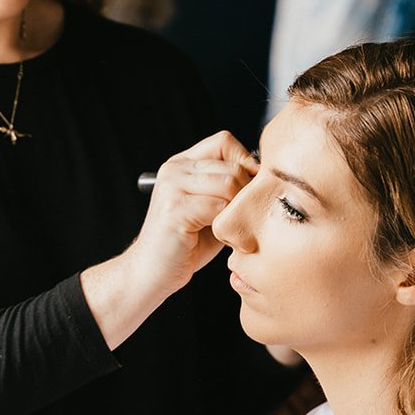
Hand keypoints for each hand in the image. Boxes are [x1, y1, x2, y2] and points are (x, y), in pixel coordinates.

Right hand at [129, 131, 257, 300]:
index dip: (244, 161)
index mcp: (182, 165)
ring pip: (228, 183)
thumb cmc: (185, 245)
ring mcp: (172, 188)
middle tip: (244, 217)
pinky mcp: (174, 209)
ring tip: (234, 228)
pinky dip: (228, 225)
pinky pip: (218, 207)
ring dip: (238, 209)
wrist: (151, 273)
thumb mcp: (210, 209)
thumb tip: (264, 175)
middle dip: (246, 192)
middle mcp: (174, 170)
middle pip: (231, 165)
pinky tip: (225, 239)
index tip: (251, 187)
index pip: (223, 141)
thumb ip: (229, 189)